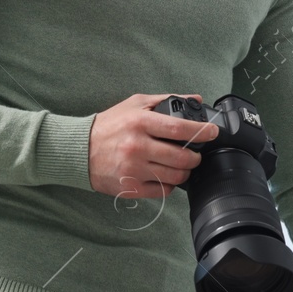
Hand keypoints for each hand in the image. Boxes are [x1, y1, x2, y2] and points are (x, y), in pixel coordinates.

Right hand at [87, 93, 217, 198]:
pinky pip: (162, 191)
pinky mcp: (130, 187)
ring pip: (175, 176)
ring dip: (185, 172)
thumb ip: (166, 100)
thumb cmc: (109, 126)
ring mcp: (134, 170)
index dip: (202, 131)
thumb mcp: (135, 104)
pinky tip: (165, 176)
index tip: (213, 132)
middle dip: (195, 156)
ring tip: (182, 165)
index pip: (180, 128)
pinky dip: (169, 185)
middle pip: (181, 157)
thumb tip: (196, 100)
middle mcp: (137, 147)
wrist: (79, 150)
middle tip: (194, 153)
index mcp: (140, 123)